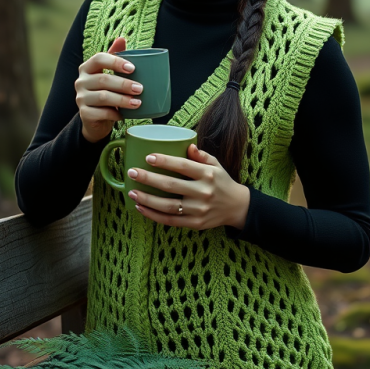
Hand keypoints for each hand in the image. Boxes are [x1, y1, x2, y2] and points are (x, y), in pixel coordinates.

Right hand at [75, 37, 142, 143]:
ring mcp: (80, 98)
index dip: (116, 62)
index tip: (133, 69)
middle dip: (124, 84)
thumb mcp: (110, 73)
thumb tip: (122, 38)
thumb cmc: (107, 91)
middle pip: (103, 79)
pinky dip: (115, 114)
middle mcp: (81, 81)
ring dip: (123, 100)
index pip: (99, 58)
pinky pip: (101, 113)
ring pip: (103, 97)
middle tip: (140, 88)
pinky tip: (124, 115)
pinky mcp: (83, 114)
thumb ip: (115, 56)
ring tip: (138, 102)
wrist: (96, 119)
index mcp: (87, 67)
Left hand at [127, 144, 249, 230]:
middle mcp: (203, 192)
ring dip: (147, 199)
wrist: (237, 207)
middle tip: (131, 172)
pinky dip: (153, 215)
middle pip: (171, 185)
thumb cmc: (222, 182)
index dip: (165, 161)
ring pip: (168, 206)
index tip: (148, 157)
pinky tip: (141, 207)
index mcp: (208, 175)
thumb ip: (201, 155)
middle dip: (148, 179)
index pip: (183, 166)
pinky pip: (170, 220)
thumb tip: (188, 145)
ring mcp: (198, 210)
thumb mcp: (216, 165)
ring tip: (131, 192)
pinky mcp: (195, 223)